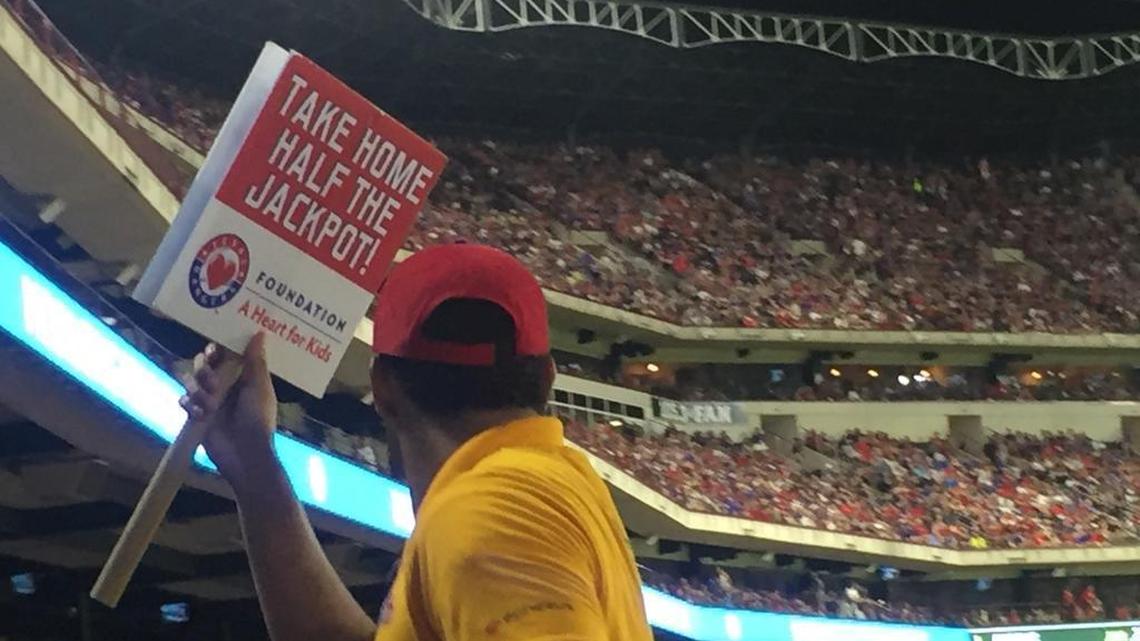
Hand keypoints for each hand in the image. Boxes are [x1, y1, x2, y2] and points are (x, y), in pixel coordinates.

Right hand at [180, 333, 278, 491]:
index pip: (223, 356)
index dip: (215, 350)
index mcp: (240, 377)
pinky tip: (199, 413)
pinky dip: (189, 404)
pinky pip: (183, 401)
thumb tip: (259, 333)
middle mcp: (223, 386)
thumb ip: (255, 361)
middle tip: (211, 380)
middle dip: (203, 369)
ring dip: (197, 388)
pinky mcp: (196, 415)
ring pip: (190, 381)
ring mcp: (208, 400)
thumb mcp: (259, 387)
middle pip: (202, 366)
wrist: (245, 452)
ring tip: (210, 402)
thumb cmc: (257, 418)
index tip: (213, 350)